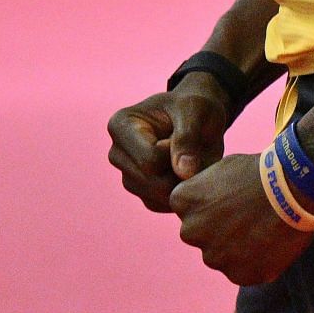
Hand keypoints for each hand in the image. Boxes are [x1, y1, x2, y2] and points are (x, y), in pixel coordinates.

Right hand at [106, 77, 229, 211]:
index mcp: (120, 125)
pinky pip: (160, 204)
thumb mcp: (196, 111)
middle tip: (194, 151)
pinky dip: (178, 193)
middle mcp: (116, 153)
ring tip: (189, 158)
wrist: (197, 118)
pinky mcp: (139, 191)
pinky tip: (187, 172)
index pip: (149, 160)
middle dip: (180, 172)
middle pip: (150, 182)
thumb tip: (184, 173)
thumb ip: (188, 138)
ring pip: (155, 197)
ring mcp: (125, 174)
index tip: (188, 136)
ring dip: (181, 183)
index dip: (177, 155)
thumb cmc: (194, 108)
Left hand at [170, 152, 313, 285]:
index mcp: (182, 202)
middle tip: (244, 216)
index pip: (187, 209)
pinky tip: (269, 243)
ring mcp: (214, 257)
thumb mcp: (220, 170)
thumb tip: (201, 203)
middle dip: (216, 228)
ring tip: (260, 229)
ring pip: (220, 255)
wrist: (293, 190)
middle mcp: (190, 232)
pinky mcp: (239, 275)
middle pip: (199, 235)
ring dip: (234, 247)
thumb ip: (203, 191)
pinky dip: (253, 262)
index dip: (209, 204)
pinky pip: (242, 271)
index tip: (229, 198)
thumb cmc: (258, 173)